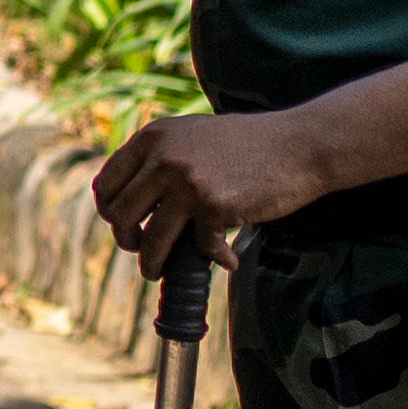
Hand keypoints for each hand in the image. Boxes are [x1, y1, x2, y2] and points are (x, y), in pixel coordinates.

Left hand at [90, 107, 319, 265]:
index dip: (109, 210)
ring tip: (158, 272)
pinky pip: (200, 246)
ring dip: (152, 262)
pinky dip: (215, 258)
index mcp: (152, 137)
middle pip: (121, 213)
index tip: (121, 225)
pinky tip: (228, 259)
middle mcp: (163, 157)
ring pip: (152, 238)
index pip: (107, 182)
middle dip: (126, 239)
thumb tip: (130, 200)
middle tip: (140, 251)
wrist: (300, 144)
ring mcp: (187, 181)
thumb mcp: (193, 136)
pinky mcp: (213, 205)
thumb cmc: (249, 144)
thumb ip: (161, 157)